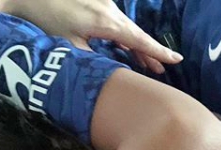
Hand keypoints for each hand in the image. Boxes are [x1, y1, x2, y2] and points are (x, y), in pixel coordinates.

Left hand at [0, 0, 181, 73]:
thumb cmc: (46, 18)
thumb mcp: (68, 44)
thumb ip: (90, 58)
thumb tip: (105, 72)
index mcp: (105, 22)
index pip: (138, 40)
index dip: (156, 52)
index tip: (175, 60)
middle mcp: (109, 10)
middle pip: (135, 34)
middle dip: (148, 52)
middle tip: (161, 69)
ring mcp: (104, 3)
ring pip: (126, 28)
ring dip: (135, 45)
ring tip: (147, 62)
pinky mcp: (96, 2)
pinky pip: (116, 21)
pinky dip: (123, 35)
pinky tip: (124, 44)